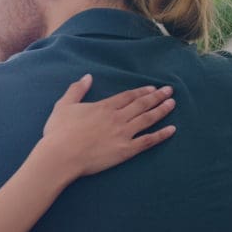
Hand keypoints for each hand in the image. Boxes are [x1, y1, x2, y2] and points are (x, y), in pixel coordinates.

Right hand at [38, 74, 175, 177]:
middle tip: (169, 91)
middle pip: (141, 104)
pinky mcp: (126, 150)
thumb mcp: (63, 106)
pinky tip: (172, 130)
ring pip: (148, 119)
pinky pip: (148, 141)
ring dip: (161, 110)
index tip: (152, 88)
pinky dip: (161, 135)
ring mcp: (124, 134)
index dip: (141, 91)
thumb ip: (77, 90)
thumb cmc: (59, 131)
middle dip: (157, 97)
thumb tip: (87, 77)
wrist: (62, 155)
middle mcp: (117, 117)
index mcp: (104, 107)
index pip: (128, 96)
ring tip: (172, 104)